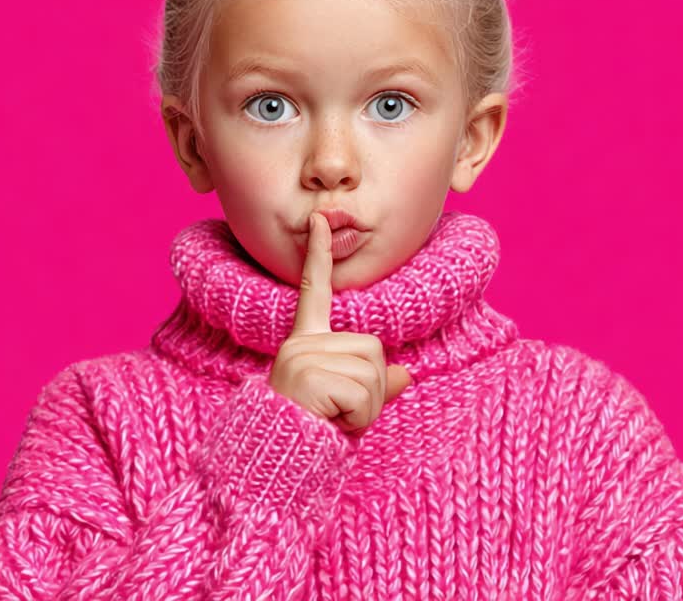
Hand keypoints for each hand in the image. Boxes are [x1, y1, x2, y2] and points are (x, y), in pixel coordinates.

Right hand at [268, 212, 412, 432]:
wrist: (274, 463)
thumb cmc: (311, 434)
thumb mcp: (348, 406)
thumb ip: (375, 387)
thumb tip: (407, 374)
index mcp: (304, 343)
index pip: (313, 292)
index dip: (318, 256)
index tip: (319, 220)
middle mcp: (300, 344)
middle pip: (373, 349)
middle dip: (372, 389)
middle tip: (339, 412)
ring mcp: (302, 358)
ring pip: (373, 373)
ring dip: (367, 408)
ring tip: (333, 420)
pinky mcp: (309, 377)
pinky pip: (363, 394)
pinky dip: (359, 418)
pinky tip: (331, 425)